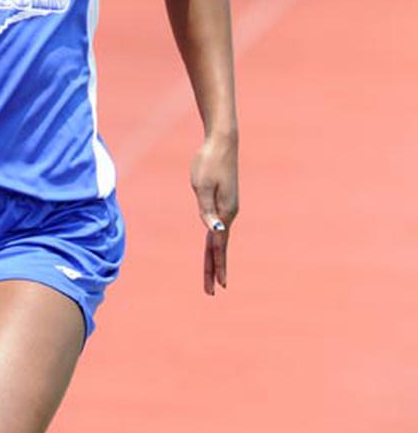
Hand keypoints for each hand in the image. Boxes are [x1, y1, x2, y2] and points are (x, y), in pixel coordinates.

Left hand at [190, 132, 238, 294]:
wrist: (222, 141)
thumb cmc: (208, 162)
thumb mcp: (202, 186)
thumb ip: (206, 209)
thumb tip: (216, 231)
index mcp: (225, 212)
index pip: (218, 246)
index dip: (217, 267)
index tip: (219, 286)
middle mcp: (229, 213)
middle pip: (219, 247)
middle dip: (215, 269)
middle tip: (211, 291)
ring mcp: (228, 208)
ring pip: (218, 239)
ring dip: (214, 258)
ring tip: (213, 276)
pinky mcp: (224, 201)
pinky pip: (217, 228)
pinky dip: (214, 243)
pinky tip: (212, 248)